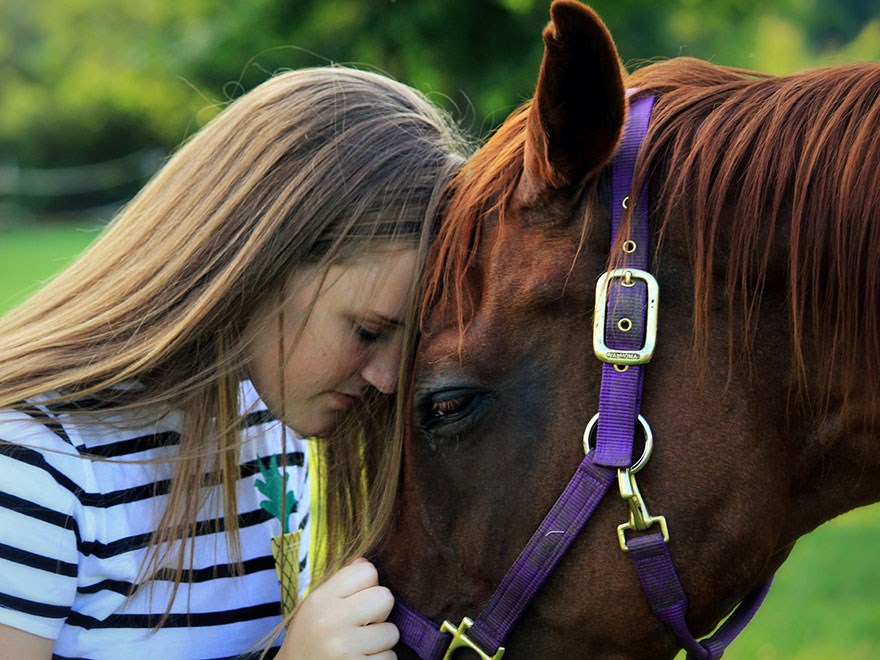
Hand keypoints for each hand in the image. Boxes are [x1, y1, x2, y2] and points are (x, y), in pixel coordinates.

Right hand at [280, 557, 398, 658]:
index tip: (356, 601)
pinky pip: (390, 658)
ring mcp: (345, 648)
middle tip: (363, 624)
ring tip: (359, 646)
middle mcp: (332, 621)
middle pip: (385, 597)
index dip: (368, 586)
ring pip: (392, 632)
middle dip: (379, 612)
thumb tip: (367, 562)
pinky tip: (360, 659)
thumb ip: (341, 582)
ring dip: (380, 641)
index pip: (368, 571)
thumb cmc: (309, 637)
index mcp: (322, 599)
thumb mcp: (315, 605)